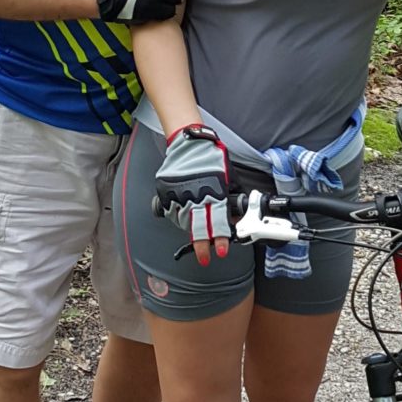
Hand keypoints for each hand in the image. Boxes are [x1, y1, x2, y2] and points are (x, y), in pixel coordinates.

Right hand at [152, 124, 232, 263]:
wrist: (190, 143)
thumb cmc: (212, 158)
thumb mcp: (229, 177)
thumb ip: (231, 199)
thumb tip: (236, 217)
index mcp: (214, 192)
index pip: (217, 222)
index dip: (219, 239)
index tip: (220, 251)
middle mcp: (196, 196)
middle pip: (198, 228)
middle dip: (202, 247)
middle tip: (205, 259)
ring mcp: (179, 195)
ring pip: (184, 221)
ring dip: (191, 231)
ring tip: (197, 236)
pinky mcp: (166, 192)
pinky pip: (171, 211)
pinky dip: (178, 217)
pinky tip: (184, 218)